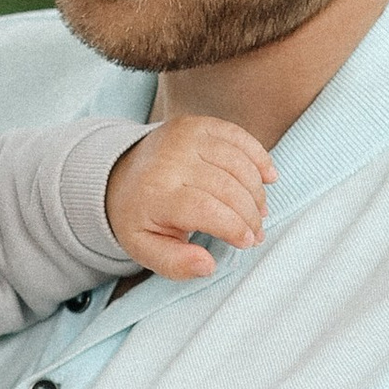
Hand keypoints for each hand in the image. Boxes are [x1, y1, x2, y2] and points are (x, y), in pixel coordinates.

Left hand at [104, 113, 276, 282]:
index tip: (247, 242)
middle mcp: (170, 159)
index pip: (205, 209)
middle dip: (250, 215)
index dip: (234, 227)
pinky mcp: (196, 123)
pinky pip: (238, 136)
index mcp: (155, 193)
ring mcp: (184, 137)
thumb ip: (175, 264)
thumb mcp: (145, 249)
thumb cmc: (140, 217)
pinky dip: (259, 157)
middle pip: (227, 187)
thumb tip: (208, 265)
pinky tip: (268, 178)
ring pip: (238, 163)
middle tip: (257, 233)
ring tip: (259, 212)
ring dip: (257, 191)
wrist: (120, 173)